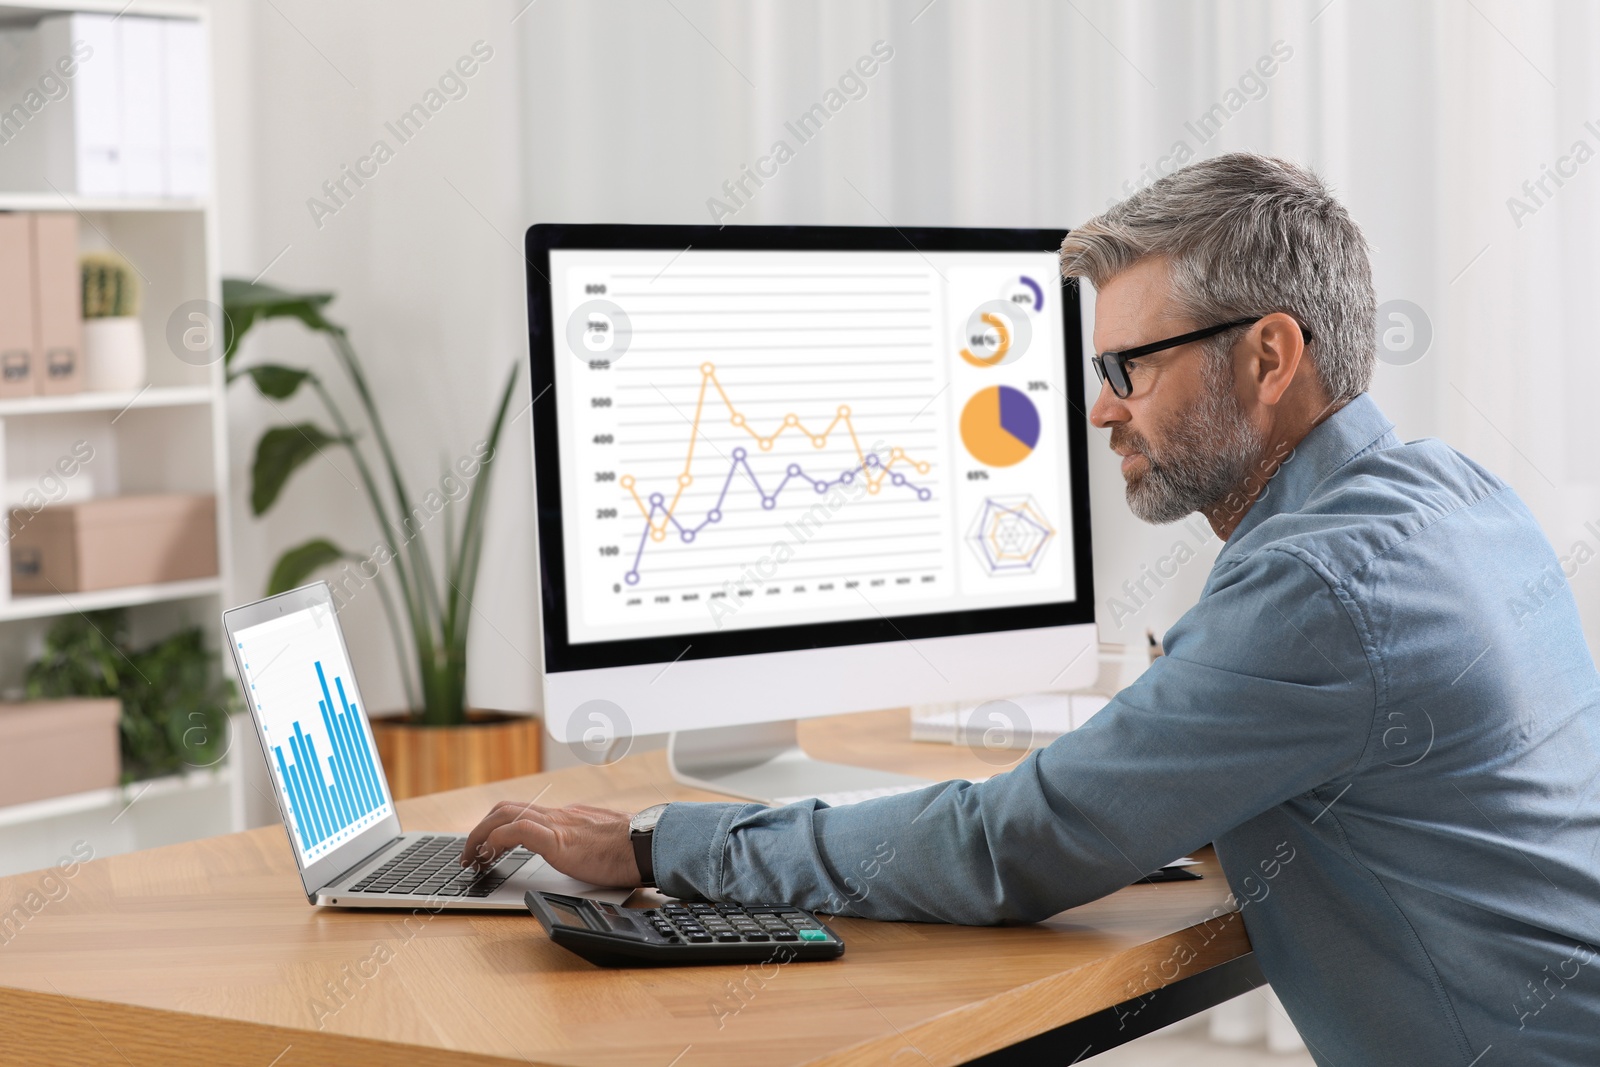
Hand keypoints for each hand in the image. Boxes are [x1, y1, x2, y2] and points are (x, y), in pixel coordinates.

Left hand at [458, 801, 642, 887]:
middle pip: (505, 808)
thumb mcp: (602, 844)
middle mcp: (558, 816)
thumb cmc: (632, 849)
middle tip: (470, 853)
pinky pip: (517, 831)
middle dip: (480, 829)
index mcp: (567, 818)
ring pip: (504, 815)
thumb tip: (584, 856)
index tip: (488, 848)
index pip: (523, 813)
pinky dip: (495, 840)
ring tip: (471, 857)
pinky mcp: (557, 839)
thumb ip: (587, 844)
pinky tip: (489, 855)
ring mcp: (556, 825)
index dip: (499, 828)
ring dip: (479, 835)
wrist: (647, 844)